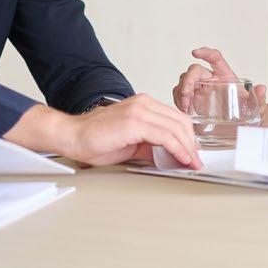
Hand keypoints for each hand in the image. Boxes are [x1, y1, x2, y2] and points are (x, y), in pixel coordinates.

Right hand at [67, 94, 201, 169]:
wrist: (72, 136)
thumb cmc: (96, 140)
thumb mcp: (132, 144)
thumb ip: (152, 146)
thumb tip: (172, 156)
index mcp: (144, 105)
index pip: (176, 118)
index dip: (188, 137)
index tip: (193, 154)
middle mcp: (144, 103)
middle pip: (181, 121)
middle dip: (191, 144)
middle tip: (195, 161)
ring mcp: (139, 110)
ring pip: (176, 128)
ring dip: (187, 148)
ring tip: (191, 163)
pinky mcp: (135, 122)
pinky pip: (165, 135)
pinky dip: (177, 149)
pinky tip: (181, 159)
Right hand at [172, 47, 266, 111]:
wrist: (246, 124)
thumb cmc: (250, 111)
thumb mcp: (257, 106)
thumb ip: (259, 98)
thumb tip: (262, 88)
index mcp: (225, 76)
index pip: (215, 58)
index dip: (206, 53)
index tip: (195, 52)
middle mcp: (211, 79)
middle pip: (195, 71)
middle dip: (188, 81)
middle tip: (186, 96)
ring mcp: (201, 89)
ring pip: (184, 81)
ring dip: (181, 92)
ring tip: (185, 107)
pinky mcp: (194, 100)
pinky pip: (180, 94)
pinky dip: (178, 100)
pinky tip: (183, 110)